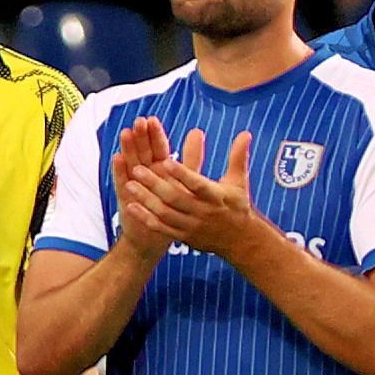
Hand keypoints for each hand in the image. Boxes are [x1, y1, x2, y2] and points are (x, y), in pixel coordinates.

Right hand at [110, 115, 178, 259]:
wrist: (155, 236)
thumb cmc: (172, 208)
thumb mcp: (185, 181)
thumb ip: (191, 157)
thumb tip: (198, 131)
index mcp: (161, 168)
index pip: (158, 147)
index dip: (155, 135)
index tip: (153, 119)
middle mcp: (146, 173)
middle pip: (143, 151)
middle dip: (141, 136)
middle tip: (139, 121)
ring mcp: (134, 183)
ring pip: (131, 162)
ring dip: (128, 148)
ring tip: (126, 133)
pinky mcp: (126, 196)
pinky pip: (122, 182)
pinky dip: (120, 170)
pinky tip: (118, 158)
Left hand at [120, 127, 261, 260]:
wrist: (240, 241)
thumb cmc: (237, 205)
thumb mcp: (239, 181)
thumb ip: (238, 157)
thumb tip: (245, 133)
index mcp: (216, 197)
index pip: (197, 184)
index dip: (182, 174)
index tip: (165, 161)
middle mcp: (203, 212)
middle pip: (176, 198)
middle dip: (155, 184)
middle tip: (137, 169)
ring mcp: (192, 226)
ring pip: (165, 213)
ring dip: (146, 199)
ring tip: (129, 184)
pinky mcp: (183, 237)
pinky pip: (162, 228)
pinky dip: (146, 218)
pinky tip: (131, 206)